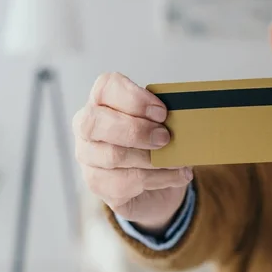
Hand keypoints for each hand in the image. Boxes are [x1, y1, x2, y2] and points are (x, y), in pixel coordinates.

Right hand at [73, 72, 192, 232]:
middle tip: (165, 138)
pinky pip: (122, 183)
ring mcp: (87, 157)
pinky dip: (155, 179)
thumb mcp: (166, 124)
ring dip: (151, 160)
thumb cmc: (158, 144)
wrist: (159, 183)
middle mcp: (87, 126)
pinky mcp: (96, 184)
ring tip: (177, 162)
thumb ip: (168, 117)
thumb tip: (183, 121)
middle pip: (95, 122)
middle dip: (136, 130)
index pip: (106, 87)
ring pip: (112, 156)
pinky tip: (174, 177)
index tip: (162, 112)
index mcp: (103, 101)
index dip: (134, 98)